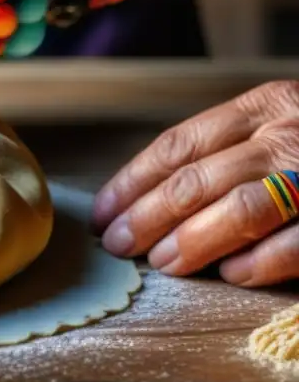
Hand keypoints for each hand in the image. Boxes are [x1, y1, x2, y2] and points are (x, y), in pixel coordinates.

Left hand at [93, 80, 298, 286]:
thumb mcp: (282, 121)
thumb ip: (230, 146)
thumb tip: (150, 195)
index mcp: (265, 105)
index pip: (178, 146)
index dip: (133, 182)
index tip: (102, 212)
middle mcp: (289, 133)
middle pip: (196, 180)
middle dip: (147, 217)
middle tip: (118, 246)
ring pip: (239, 209)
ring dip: (192, 241)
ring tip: (162, 264)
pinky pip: (298, 240)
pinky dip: (260, 260)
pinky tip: (232, 275)